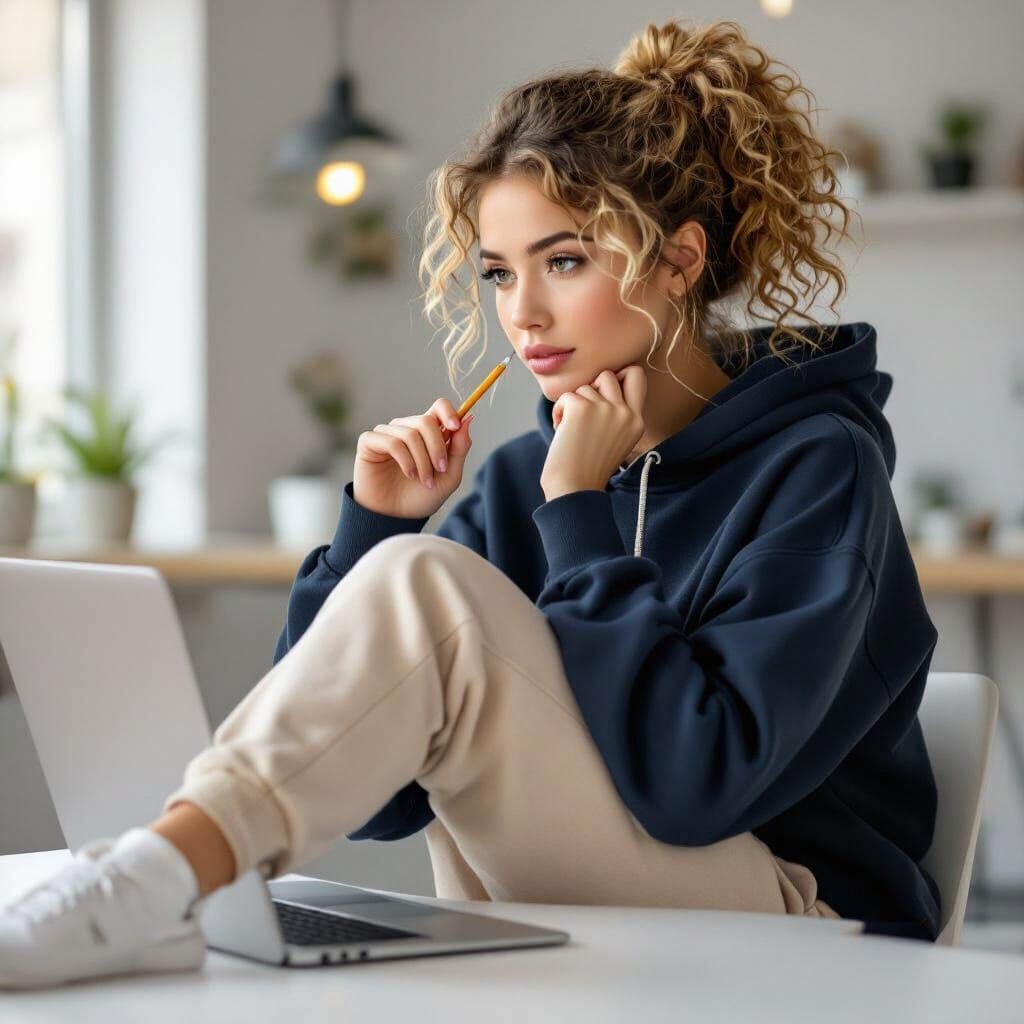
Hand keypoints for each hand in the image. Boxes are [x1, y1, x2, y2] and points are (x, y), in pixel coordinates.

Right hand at [353, 398, 473, 517]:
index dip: (448, 412)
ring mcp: (387, 434)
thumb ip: (459, 448)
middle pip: (427, 421)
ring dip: (422, 461)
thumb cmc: (421, 497)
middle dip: (437, 448)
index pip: (439, 407)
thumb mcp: (449, 475)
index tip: (455, 426)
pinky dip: (405, 460)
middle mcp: (407, 429)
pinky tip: (409, 474)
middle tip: (440, 470)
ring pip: (411, 434)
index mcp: (428, 433)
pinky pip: (392, 442)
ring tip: (424, 480)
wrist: (396, 517)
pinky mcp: (369, 442)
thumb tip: (468, 418)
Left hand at [540, 365, 646, 500]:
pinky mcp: (582, 408)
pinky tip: (562, 431)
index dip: (620, 376)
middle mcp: (626, 413)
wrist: (574, 488)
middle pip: (607, 375)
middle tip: (584, 414)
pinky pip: (566, 396)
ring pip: (584, 387)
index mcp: (637, 422)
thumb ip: (618, 414)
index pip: (636, 376)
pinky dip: (559, 412)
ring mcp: (605, 409)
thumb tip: (603, 382)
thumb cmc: (589, 469)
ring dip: (573, 405)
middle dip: (592, 389)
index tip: (605, 391)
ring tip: (572, 431)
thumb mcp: (617, 440)